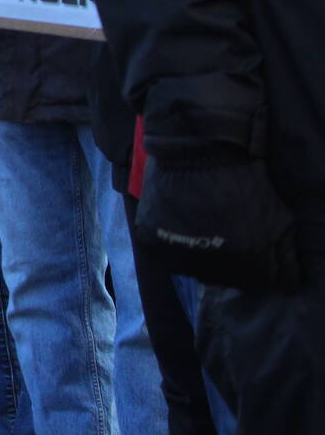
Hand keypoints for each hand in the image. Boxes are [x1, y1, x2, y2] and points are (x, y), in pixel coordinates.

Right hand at [135, 150, 299, 290]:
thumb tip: (281, 281)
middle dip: (230, 263)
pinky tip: (179, 226)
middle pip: (225, 280)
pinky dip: (173, 245)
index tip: (255, 249)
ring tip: (201, 229)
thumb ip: (284, 256)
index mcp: (249, 263)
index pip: (260, 283)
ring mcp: (179, 258)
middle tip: (226, 235)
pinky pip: (166, 255)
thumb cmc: (242, 180)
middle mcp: (213, 269)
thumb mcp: (280, 218)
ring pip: (194, 270)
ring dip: (200, 256)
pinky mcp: (152, 244)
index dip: (261, 266)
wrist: (198, 150)